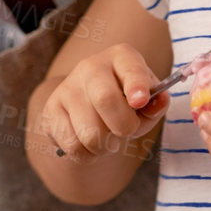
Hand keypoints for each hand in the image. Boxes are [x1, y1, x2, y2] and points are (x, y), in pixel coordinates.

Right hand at [34, 44, 168, 162]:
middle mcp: (91, 66)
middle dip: (123, 126)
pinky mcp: (51, 110)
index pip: (130, 69)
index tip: (140, 101)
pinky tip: (90, 144)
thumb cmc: (127, 102)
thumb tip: (159, 102)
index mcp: (122, 57)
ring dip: (106, 146)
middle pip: (106, 100)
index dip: (136, 85)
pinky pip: (73, 145)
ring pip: (90, 132)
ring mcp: (67, 87)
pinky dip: (87, 154)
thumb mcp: (148, 100)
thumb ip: (156, 103)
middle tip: (126, 131)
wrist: (92, 105)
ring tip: (108, 138)